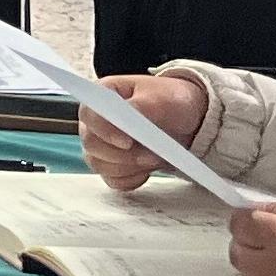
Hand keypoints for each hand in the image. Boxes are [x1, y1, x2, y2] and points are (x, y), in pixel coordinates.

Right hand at [79, 72, 208, 191]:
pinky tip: (147, 169)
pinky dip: (132, 178)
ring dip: (130, 167)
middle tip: (152, 154)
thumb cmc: (171, 101)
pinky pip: (113, 179)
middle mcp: (96, 121)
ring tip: (154, 158)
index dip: (104, 130)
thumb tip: (124, 117)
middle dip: (123, 154)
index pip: (89, 114)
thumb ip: (140, 106)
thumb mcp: (161, 99)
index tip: (127, 142)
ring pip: (100, 165)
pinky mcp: (111, 164)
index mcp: (103, 95)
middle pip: (92, 144)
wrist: (186, 119)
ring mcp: (102, 144)